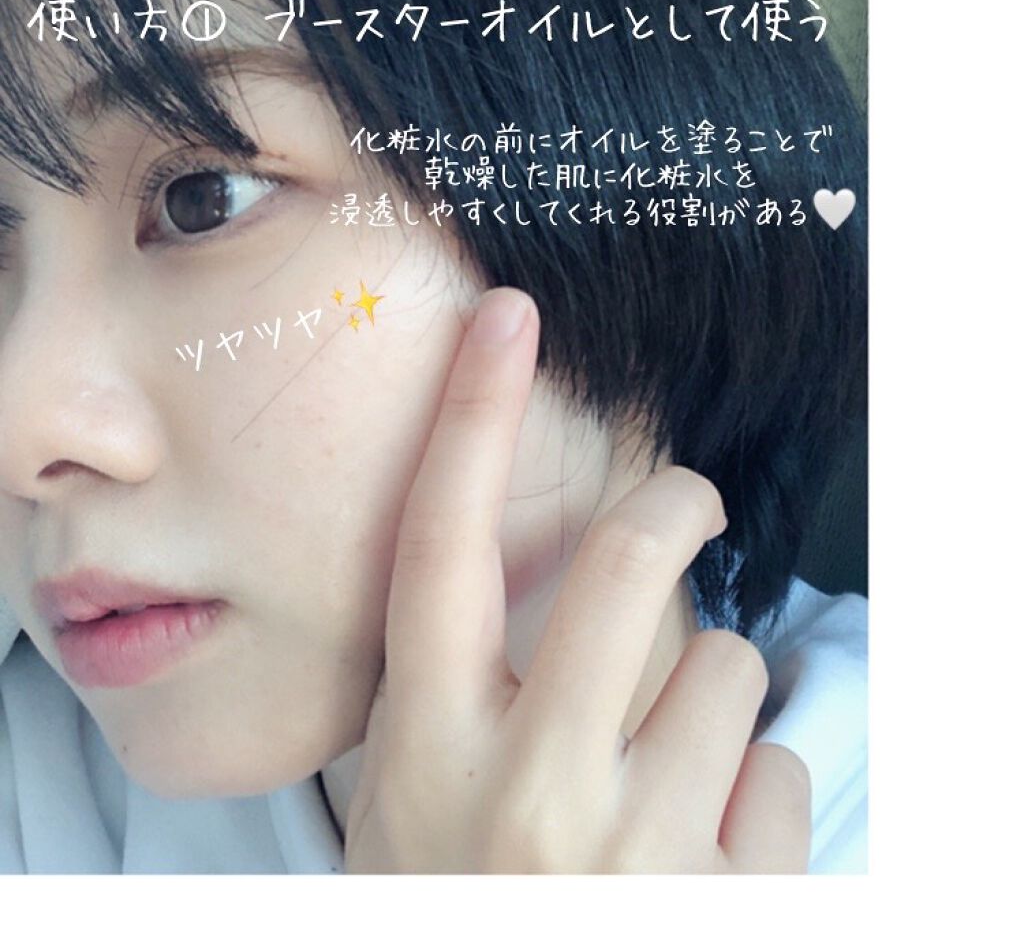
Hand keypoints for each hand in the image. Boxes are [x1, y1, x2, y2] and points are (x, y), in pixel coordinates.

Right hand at [343, 287, 811, 872]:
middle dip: (673, 504)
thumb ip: (463, 703)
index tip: (510, 322)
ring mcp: (633, 853)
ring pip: (727, 669)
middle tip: (683, 500)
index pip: (440, 546)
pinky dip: (750, 798)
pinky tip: (701, 854)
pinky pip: (776, 778)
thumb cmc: (452, 912)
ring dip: (709, 697)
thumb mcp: (412, 809)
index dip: (471, 419)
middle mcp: (524, 790)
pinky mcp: (727, 907)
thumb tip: (560, 603)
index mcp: (427, 752)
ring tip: (664, 773)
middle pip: (632, 561)